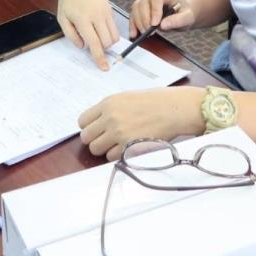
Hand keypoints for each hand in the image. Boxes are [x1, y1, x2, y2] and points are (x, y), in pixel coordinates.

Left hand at [57, 0, 118, 69]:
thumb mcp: (62, 17)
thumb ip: (71, 34)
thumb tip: (82, 46)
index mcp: (83, 20)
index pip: (94, 43)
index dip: (99, 57)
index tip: (104, 67)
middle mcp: (96, 17)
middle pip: (107, 42)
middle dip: (102, 49)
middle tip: (92, 44)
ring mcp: (105, 14)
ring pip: (114, 37)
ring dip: (107, 43)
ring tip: (96, 37)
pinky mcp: (110, 11)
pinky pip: (115, 29)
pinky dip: (109, 35)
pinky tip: (100, 30)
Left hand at [78, 87, 203, 160]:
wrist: (174, 109)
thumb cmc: (154, 102)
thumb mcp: (126, 98)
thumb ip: (109, 109)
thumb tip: (96, 123)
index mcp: (108, 103)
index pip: (82, 121)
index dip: (89, 127)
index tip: (97, 130)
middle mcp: (110, 118)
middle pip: (86, 137)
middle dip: (94, 140)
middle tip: (106, 140)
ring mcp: (118, 133)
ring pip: (96, 150)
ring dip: (104, 149)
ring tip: (117, 144)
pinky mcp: (128, 147)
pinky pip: (111, 158)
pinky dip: (117, 156)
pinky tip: (127, 148)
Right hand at [130, 0, 194, 36]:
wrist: (181, 13)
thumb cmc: (184, 13)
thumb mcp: (187, 17)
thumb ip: (177, 20)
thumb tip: (163, 25)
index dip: (154, 10)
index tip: (154, 24)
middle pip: (143, 2)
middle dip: (145, 19)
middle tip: (149, 32)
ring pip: (136, 7)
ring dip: (138, 22)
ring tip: (144, 33)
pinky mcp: (140, 6)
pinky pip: (133, 14)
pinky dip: (133, 24)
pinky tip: (134, 33)